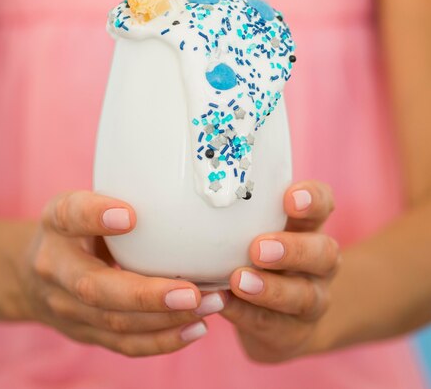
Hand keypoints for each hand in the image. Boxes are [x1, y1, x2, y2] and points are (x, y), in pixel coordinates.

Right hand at [18, 191, 223, 356]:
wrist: (34, 276)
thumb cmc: (77, 227)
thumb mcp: (84, 200)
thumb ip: (120, 193)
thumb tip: (182, 186)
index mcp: (56, 223)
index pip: (70, 215)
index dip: (95, 215)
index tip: (130, 216)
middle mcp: (55, 267)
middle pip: (94, 288)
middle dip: (146, 294)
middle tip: (192, 292)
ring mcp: (66, 306)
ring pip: (114, 322)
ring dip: (166, 319)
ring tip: (209, 305)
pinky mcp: (84, 332)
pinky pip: (123, 344)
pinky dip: (162, 340)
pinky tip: (196, 327)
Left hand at [219, 180, 339, 362]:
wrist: (281, 320)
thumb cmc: (255, 256)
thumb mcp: (255, 228)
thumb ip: (238, 208)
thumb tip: (189, 178)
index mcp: (308, 227)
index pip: (323, 204)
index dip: (312, 199)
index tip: (289, 197)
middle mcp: (319, 263)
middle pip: (323, 253)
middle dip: (292, 249)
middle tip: (258, 248)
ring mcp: (312, 300)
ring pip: (304, 296)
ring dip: (271, 289)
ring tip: (239, 281)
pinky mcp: (293, 333)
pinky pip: (273, 325)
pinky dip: (246, 315)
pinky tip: (223, 304)